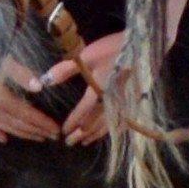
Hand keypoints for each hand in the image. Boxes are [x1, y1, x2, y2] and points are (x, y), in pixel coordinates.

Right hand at [0, 56, 60, 145]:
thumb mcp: (0, 58)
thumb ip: (20, 73)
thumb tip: (39, 87)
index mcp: (0, 97)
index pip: (26, 114)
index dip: (42, 122)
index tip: (56, 130)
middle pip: (17, 123)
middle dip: (35, 130)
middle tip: (51, 137)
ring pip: (3, 127)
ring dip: (20, 133)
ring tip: (35, 138)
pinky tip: (3, 140)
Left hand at [29, 30, 125, 146]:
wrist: (144, 44)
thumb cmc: (113, 49)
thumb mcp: (87, 55)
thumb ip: (65, 70)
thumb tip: (44, 81)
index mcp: (98, 92)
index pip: (82, 112)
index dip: (72, 122)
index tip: (63, 131)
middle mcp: (111, 102)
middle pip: (95, 123)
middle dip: (81, 134)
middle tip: (69, 143)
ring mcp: (125, 103)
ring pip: (108, 124)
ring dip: (95, 134)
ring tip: (85, 142)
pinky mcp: (134, 100)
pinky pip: (122, 121)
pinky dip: (113, 129)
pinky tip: (110, 132)